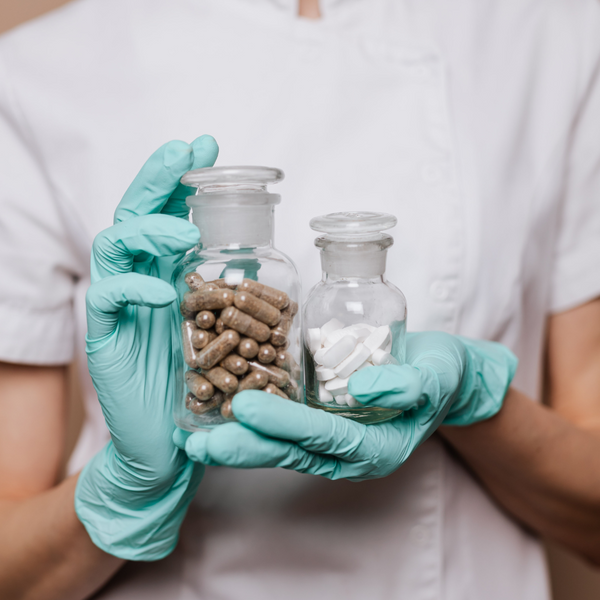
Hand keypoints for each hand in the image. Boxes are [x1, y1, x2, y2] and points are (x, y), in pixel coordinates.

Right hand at [75, 136, 218, 559]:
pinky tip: (165, 290)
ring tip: (185, 230)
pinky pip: (108, 297)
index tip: (206, 146)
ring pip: (116, 245)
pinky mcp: (105, 337)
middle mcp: (141, 280)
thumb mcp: (218, 329)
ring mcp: (120, 306)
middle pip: (136, 214)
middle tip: (183, 150)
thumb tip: (259, 259)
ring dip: (150, 229)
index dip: (182, 178)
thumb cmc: (195, 382)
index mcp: (167, 273)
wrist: (167, 440)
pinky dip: (135, 286)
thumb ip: (226, 291)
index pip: (167, 213)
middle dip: (158, 178)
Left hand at [176, 331, 516, 481]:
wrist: (440, 372)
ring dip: (238, 440)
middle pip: (292, 451)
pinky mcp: (321, 419)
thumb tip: (363, 389)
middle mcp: (348, 452)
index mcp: (376, 450)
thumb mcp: (435, 376)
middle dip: (245, 447)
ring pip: (281, 444)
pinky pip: (284, 426)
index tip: (247, 409)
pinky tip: (221, 413)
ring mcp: (332, 438)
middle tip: (199, 442)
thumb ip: (406, 384)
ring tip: (194, 437)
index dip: (286, 424)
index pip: (326, 438)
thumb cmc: (442, 374)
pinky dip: (253, 423)